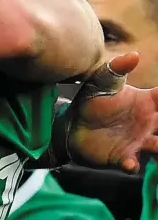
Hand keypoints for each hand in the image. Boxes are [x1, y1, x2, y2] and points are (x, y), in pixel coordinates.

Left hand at [67, 51, 157, 172]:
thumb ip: (117, 68)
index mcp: (147, 103)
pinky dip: (133, 165)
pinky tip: (129, 163)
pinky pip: (134, 164)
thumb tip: (134, 55)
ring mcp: (138, 142)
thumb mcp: (102, 82)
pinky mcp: (123, 157)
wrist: (71, 124)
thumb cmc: (92, 100)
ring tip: (156, 146)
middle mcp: (148, 124)